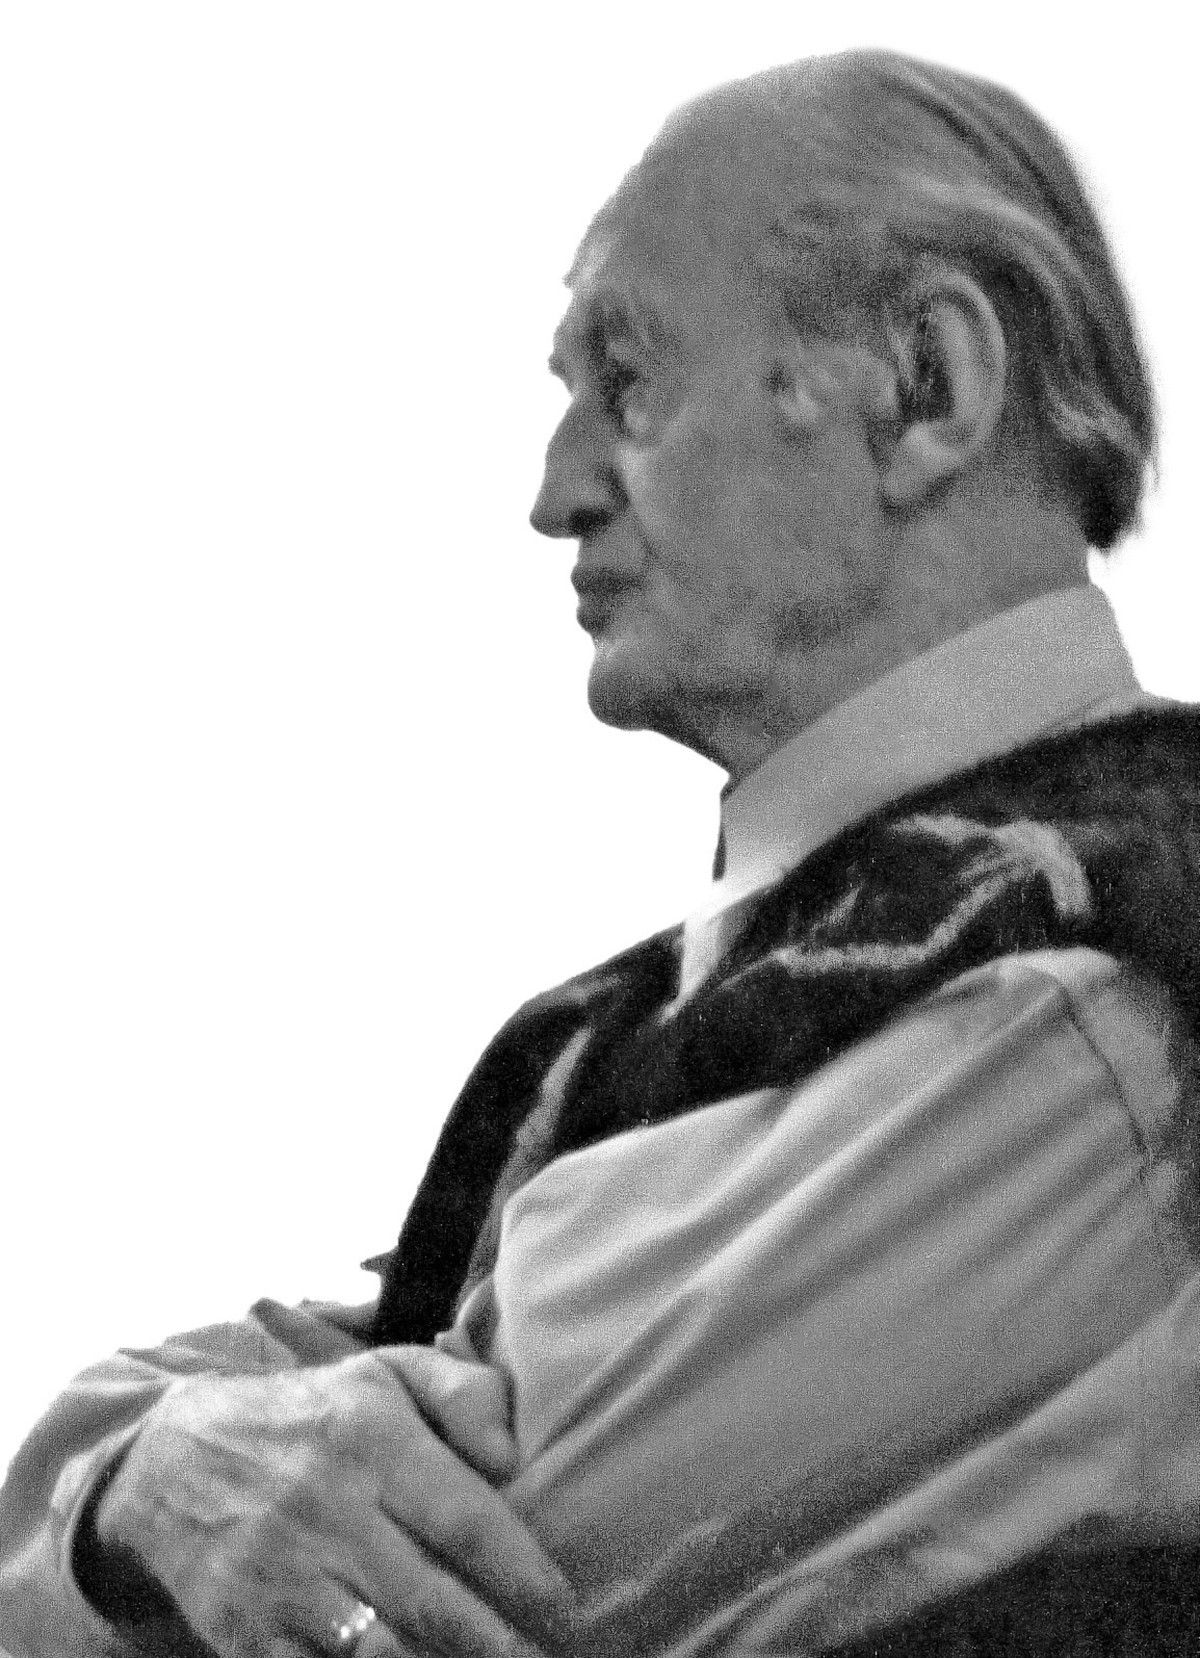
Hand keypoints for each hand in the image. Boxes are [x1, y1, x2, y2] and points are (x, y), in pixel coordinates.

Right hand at [93, 1345, 573, 1657]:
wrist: (174, 1458)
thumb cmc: (315, 1415)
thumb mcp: (388, 1372)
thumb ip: (464, 1393)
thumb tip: (514, 1457)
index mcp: (371, 1440)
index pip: (464, 1519)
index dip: (524, 1574)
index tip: (566, 1609)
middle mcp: (328, 1511)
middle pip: (432, 1603)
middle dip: (499, 1647)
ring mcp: (283, 1581)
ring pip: (381, 1656)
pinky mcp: (245, 1636)